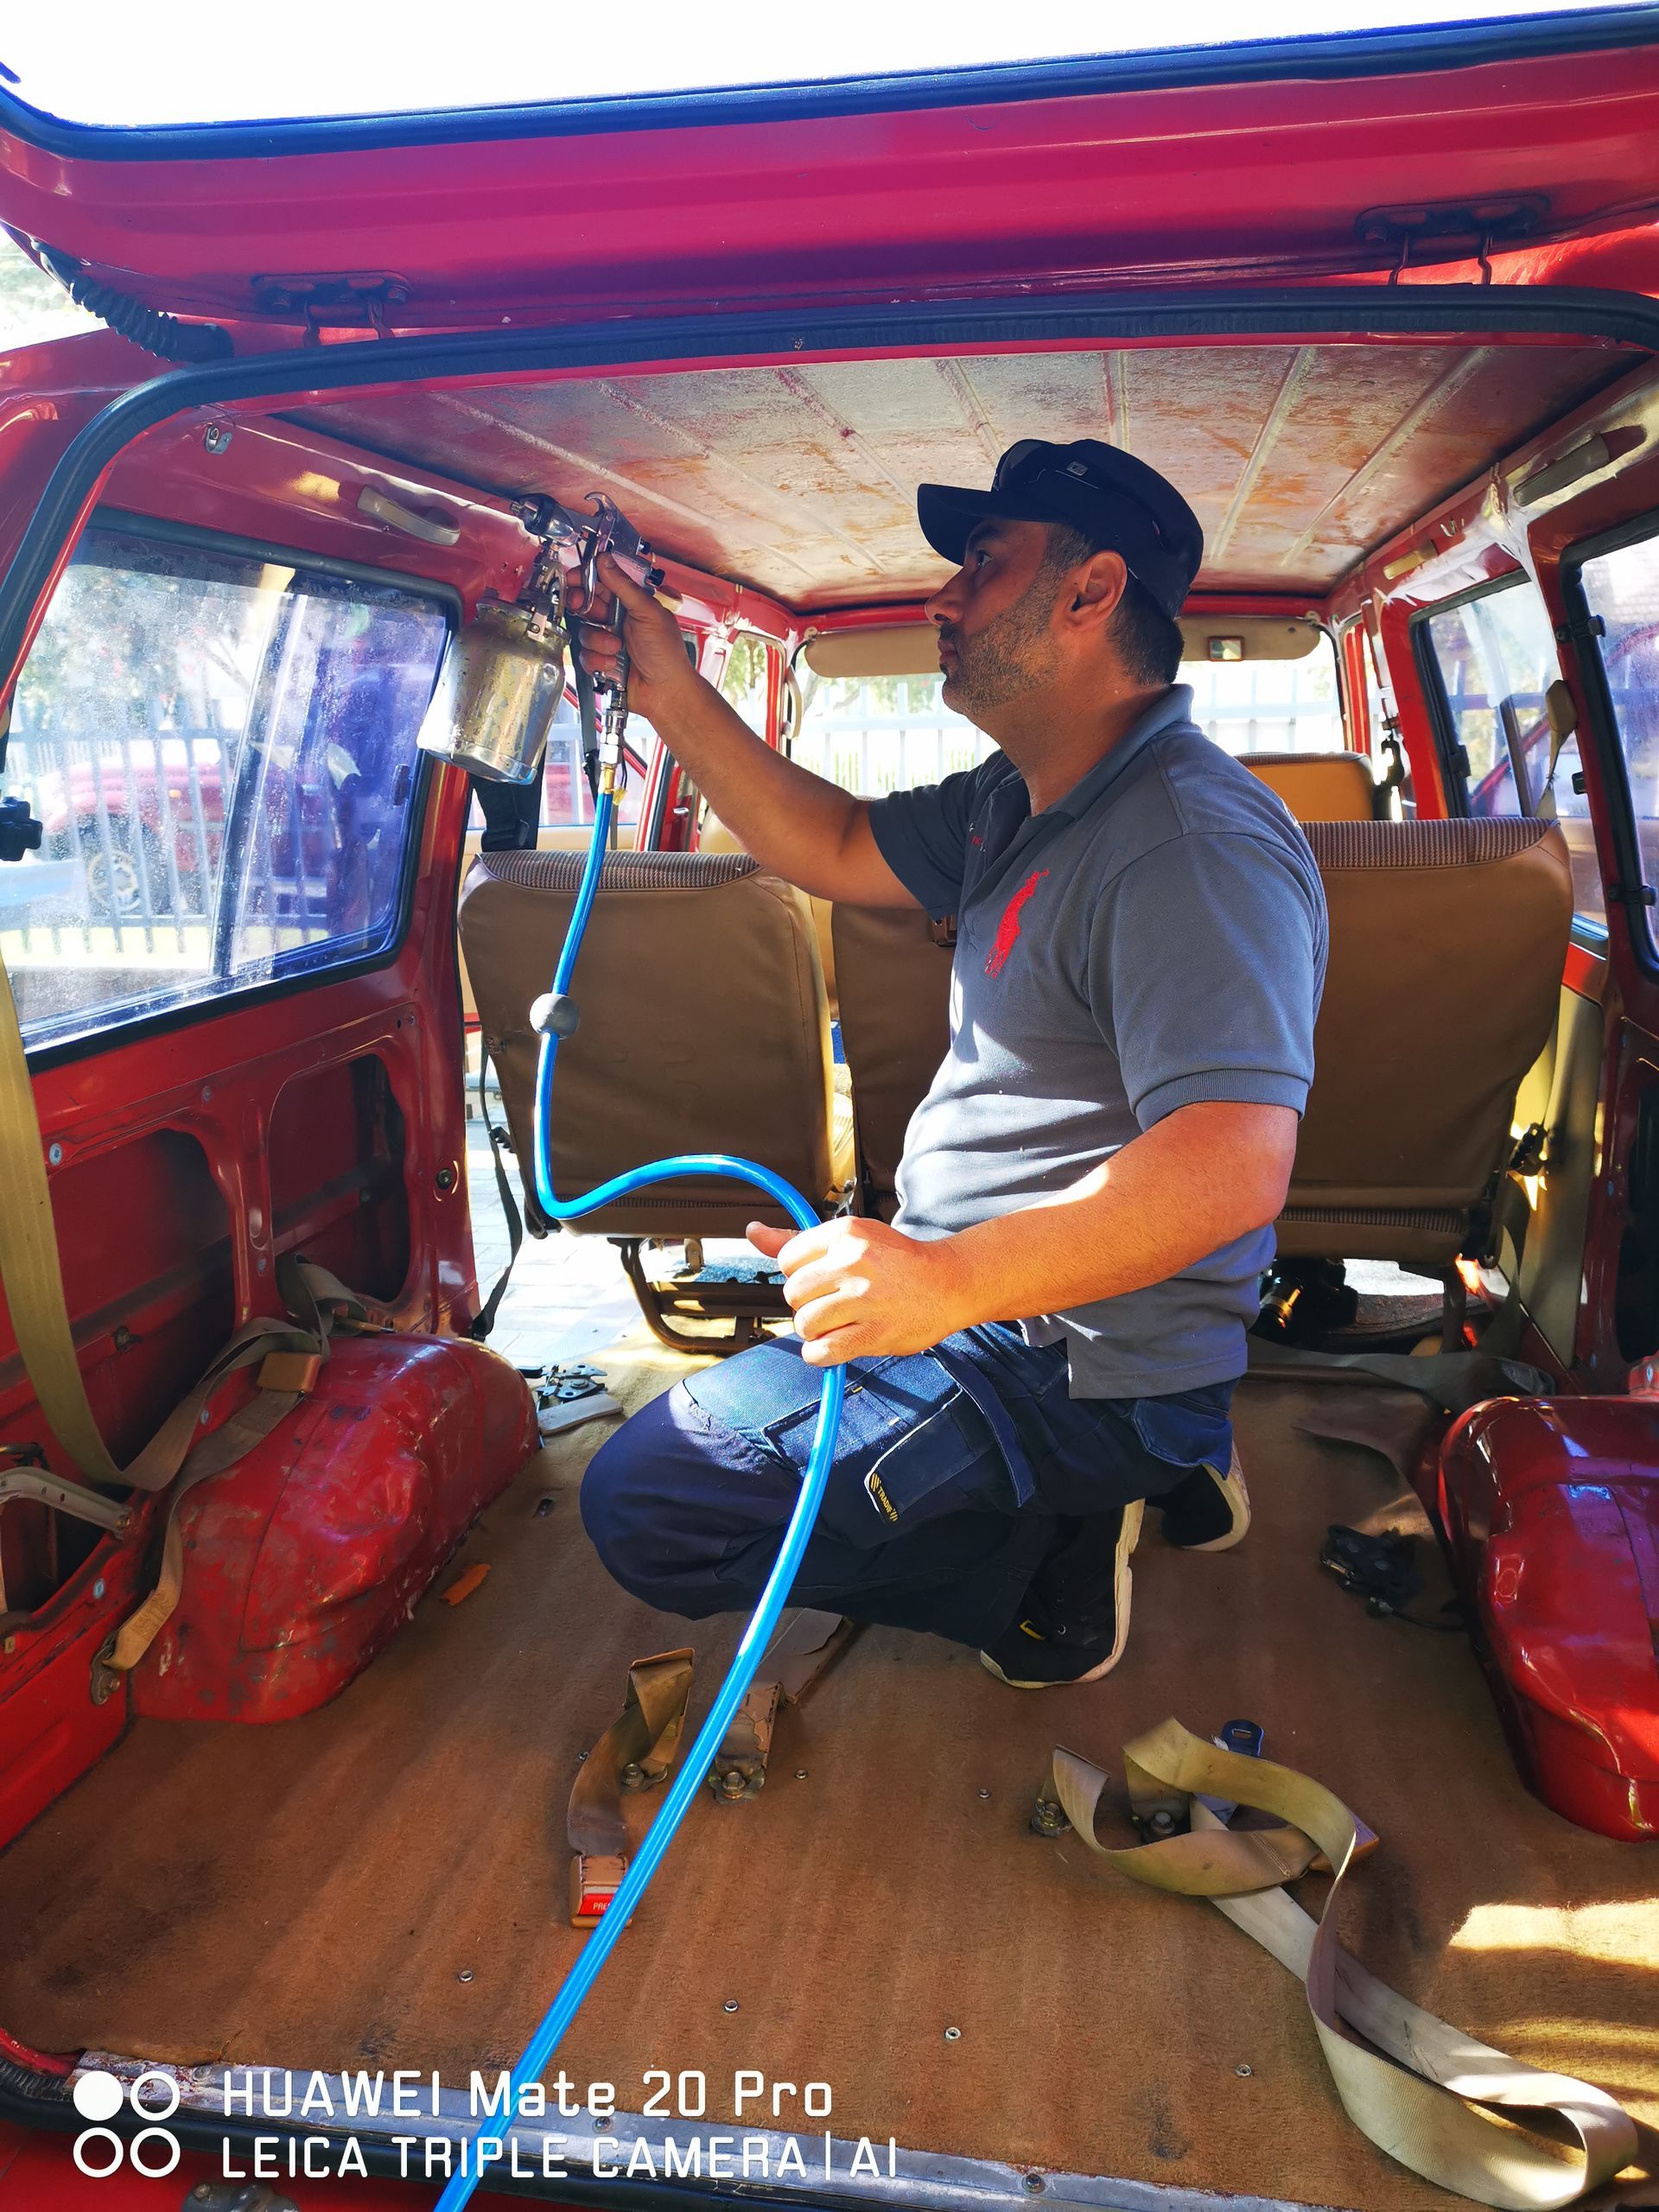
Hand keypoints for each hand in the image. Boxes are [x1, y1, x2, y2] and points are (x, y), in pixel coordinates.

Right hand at [569, 551, 702, 724]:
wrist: (665, 691)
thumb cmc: (666, 653)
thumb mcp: (648, 612)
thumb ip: (624, 586)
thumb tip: (606, 560)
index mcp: (632, 603)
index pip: (602, 583)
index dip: (585, 579)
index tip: (572, 579)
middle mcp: (618, 619)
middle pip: (586, 604)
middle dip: (584, 607)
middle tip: (584, 608)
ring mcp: (608, 640)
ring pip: (584, 631)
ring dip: (598, 640)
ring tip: (617, 648)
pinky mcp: (601, 660)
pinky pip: (585, 655)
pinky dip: (598, 660)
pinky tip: (613, 665)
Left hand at [747, 1215, 975, 1365]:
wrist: (949, 1283)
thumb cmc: (900, 1261)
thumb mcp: (853, 1237)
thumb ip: (800, 1239)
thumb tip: (753, 1233)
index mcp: (846, 1233)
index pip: (787, 1259)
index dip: (800, 1274)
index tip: (821, 1279)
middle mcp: (853, 1262)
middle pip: (792, 1293)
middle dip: (807, 1303)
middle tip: (832, 1303)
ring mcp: (864, 1299)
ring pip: (804, 1323)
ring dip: (816, 1331)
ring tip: (838, 1324)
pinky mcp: (874, 1333)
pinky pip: (823, 1351)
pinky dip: (822, 1354)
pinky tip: (838, 1343)